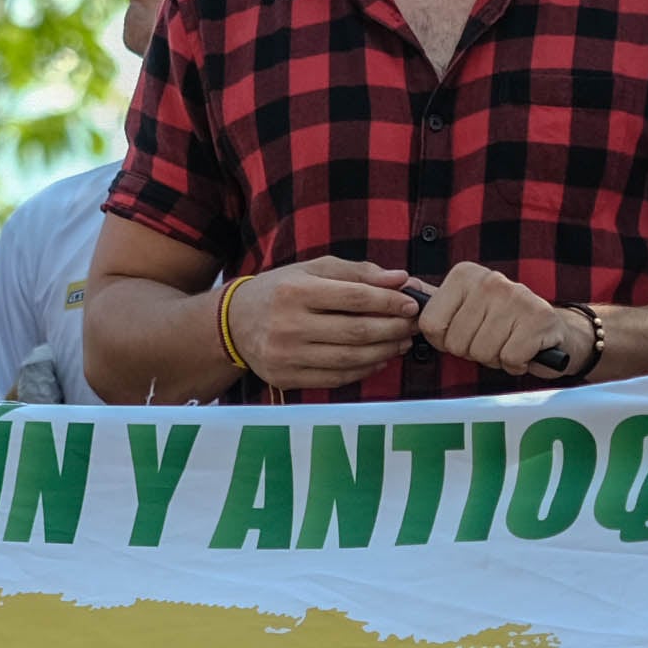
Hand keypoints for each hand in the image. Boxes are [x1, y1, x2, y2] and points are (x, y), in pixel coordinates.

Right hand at [231, 256, 424, 390]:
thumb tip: (400, 278)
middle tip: (414, 325)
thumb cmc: (279, 290)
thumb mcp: (311, 269)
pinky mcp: (286, 378)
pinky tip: (379, 359)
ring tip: (401, 341)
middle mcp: (288, 324)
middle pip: (356, 331)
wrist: (233, 322)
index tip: (411, 303)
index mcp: (295, 290)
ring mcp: (286, 355)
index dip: (388, 302)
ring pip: (350, 358)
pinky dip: (364, 370)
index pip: (354, 297)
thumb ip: (356, 272)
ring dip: (384, 351)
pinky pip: (336, 378)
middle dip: (393, 329)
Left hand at [417, 263, 594, 379]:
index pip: (430, 324)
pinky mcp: (538, 318)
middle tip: (493, 340)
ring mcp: (515, 297)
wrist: (555, 331)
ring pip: (482, 352)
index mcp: (464, 275)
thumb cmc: (504, 324)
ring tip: (509, 343)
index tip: (465, 333)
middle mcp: (489, 280)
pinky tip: (524, 350)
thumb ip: (435, 304)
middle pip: (456, 343)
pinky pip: (509, 358)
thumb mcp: (466, 308)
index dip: (445, 342)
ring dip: (495, 358)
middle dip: (473, 352)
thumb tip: (400, 292)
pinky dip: (516, 363)